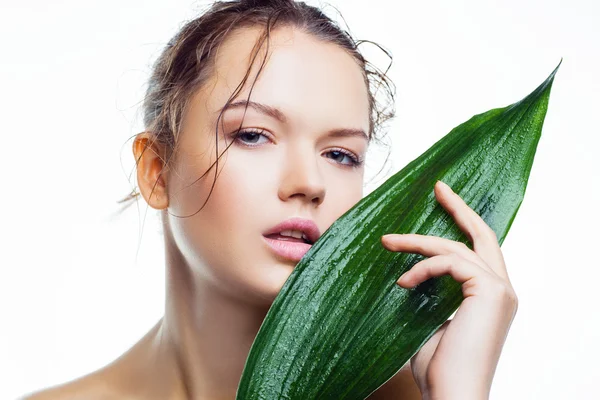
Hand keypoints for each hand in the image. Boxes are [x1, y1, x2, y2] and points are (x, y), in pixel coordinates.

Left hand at [381, 180, 518, 399]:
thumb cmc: (438, 367)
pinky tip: (403, 283)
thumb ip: (429, 295)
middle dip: (459, 208)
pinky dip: (423, 268)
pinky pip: (451, 263)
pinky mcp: (491, 293)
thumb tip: (407, 274)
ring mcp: (501, 290)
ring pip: (457, 247)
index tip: (442, 201)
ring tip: (387, 241)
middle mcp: (503, 289)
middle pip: (482, 236)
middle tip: (438, 187)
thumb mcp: (428, 321)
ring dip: (418, 242)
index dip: (462, 223)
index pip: (478, 251)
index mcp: (491, 296)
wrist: (451, 394)